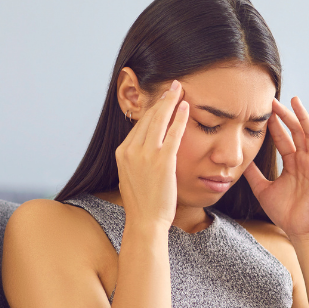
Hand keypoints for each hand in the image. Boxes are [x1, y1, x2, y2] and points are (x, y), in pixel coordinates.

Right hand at [115, 80, 189, 230]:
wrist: (145, 221)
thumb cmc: (142, 204)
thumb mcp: (131, 177)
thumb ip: (136, 160)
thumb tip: (143, 152)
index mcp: (122, 152)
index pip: (139, 124)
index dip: (152, 109)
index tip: (162, 100)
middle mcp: (131, 150)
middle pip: (148, 117)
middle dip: (161, 100)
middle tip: (172, 86)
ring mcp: (146, 154)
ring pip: (159, 120)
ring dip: (170, 101)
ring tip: (179, 89)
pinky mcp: (163, 161)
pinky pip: (173, 133)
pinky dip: (179, 117)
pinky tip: (186, 106)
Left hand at [243, 96, 308, 240]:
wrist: (300, 231)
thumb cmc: (285, 213)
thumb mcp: (263, 190)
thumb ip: (254, 174)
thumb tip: (241, 160)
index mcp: (292, 163)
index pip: (282, 138)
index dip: (274, 125)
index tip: (264, 110)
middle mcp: (304, 161)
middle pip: (295, 132)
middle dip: (285, 116)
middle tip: (274, 100)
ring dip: (304, 119)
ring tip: (296, 102)